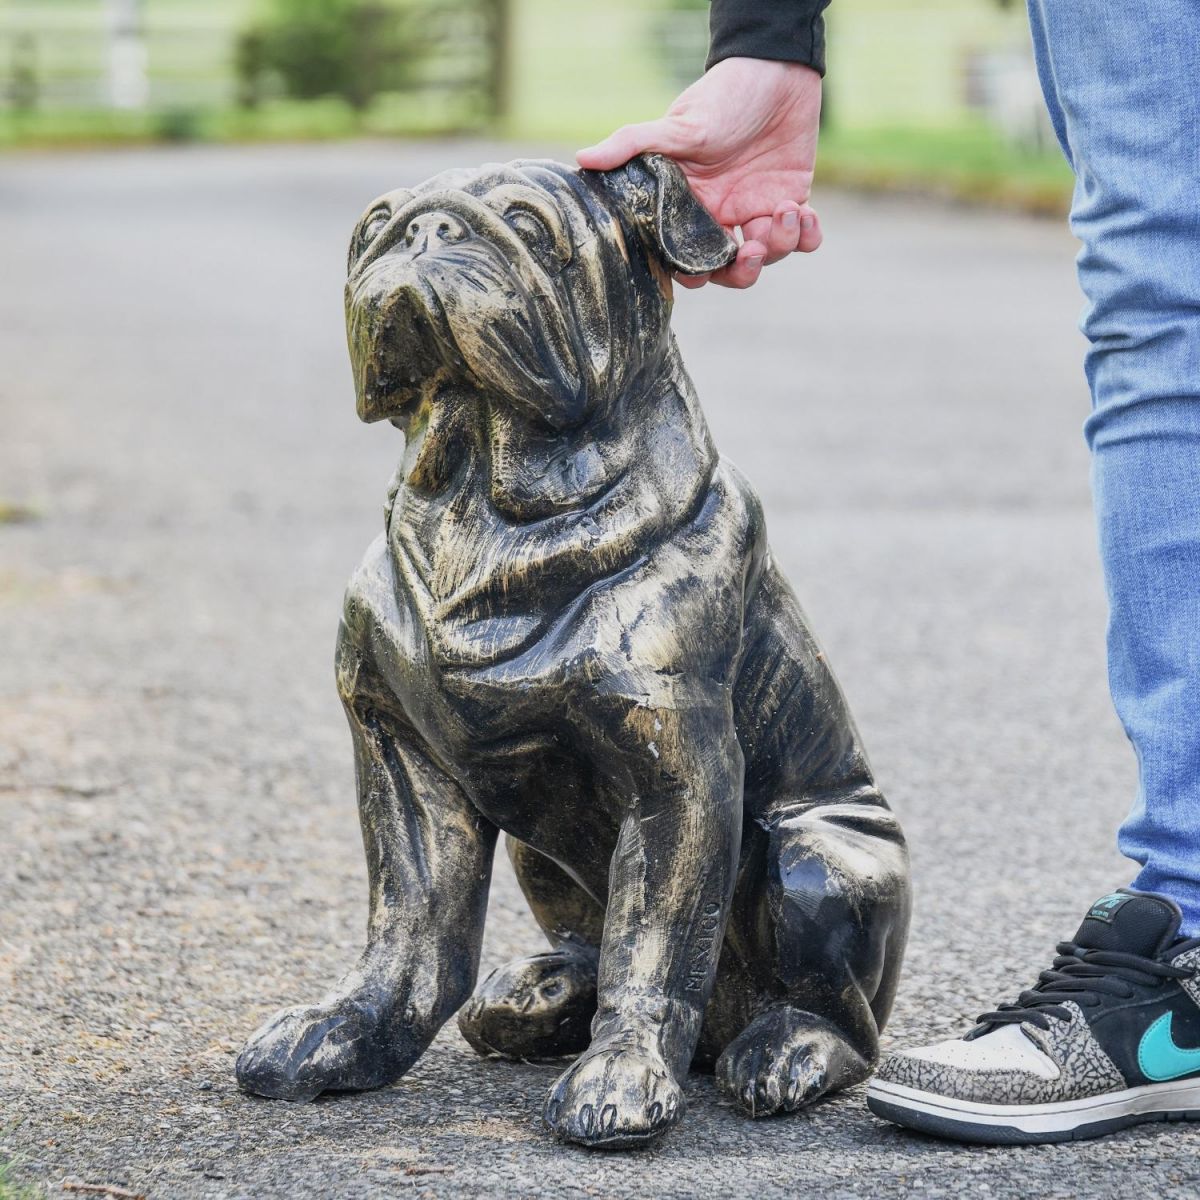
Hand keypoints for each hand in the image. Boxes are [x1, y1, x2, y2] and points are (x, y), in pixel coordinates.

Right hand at [576, 57, 822, 288]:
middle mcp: (722, 215)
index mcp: (690, 207)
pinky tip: (805, 214)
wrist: (776, 67)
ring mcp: (758, 209)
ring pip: (768, 255)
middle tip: (751, 250)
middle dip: (743, 272)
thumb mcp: (678, 124)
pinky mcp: (792, 199)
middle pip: (730, 269)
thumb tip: (582, 158)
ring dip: (780, 245)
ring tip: (788, 210)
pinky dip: (807, 236)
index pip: (687, 257)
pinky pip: (803, 237)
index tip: (703, 270)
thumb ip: (633, 144)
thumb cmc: (722, 94)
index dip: (695, 274)